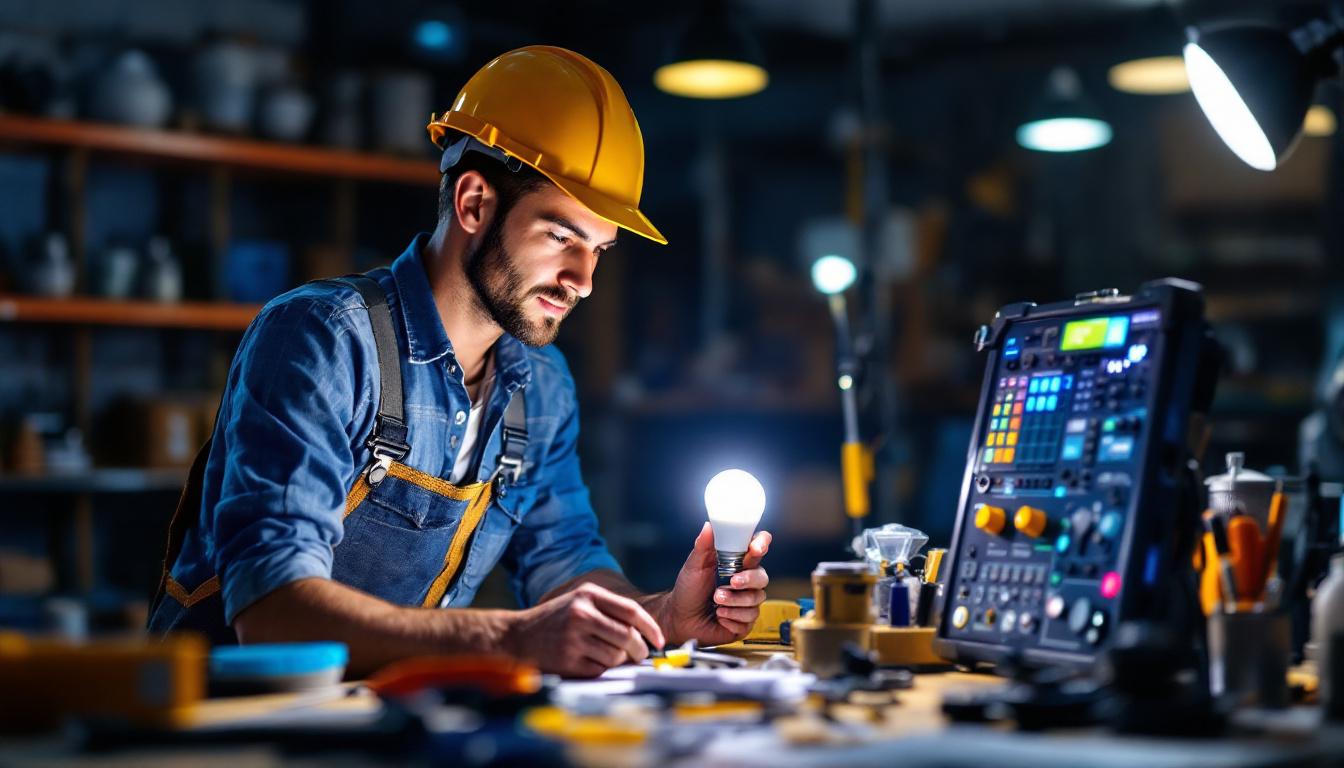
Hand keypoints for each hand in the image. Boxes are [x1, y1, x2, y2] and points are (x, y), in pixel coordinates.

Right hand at [502, 582, 664, 677]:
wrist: (517, 637)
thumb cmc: (556, 620)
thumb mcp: (580, 602)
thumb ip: (611, 611)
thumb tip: (646, 633)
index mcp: (588, 595)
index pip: (631, 611)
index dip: (650, 627)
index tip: (659, 640)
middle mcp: (581, 614)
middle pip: (628, 636)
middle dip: (639, 649)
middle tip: (640, 654)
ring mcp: (574, 638)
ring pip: (616, 655)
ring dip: (618, 660)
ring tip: (605, 654)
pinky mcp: (568, 661)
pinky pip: (600, 669)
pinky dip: (600, 669)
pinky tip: (588, 661)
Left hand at [656, 523, 770, 646]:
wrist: (680, 618)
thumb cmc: (688, 590)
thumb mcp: (694, 566)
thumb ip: (703, 546)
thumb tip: (709, 525)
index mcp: (736, 562)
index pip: (758, 548)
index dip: (762, 544)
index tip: (755, 548)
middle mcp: (745, 580)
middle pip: (762, 576)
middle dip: (747, 579)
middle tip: (732, 582)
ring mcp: (747, 601)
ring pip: (756, 599)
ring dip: (734, 601)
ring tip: (716, 601)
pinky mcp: (745, 620)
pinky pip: (749, 618)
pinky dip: (732, 617)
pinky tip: (719, 616)